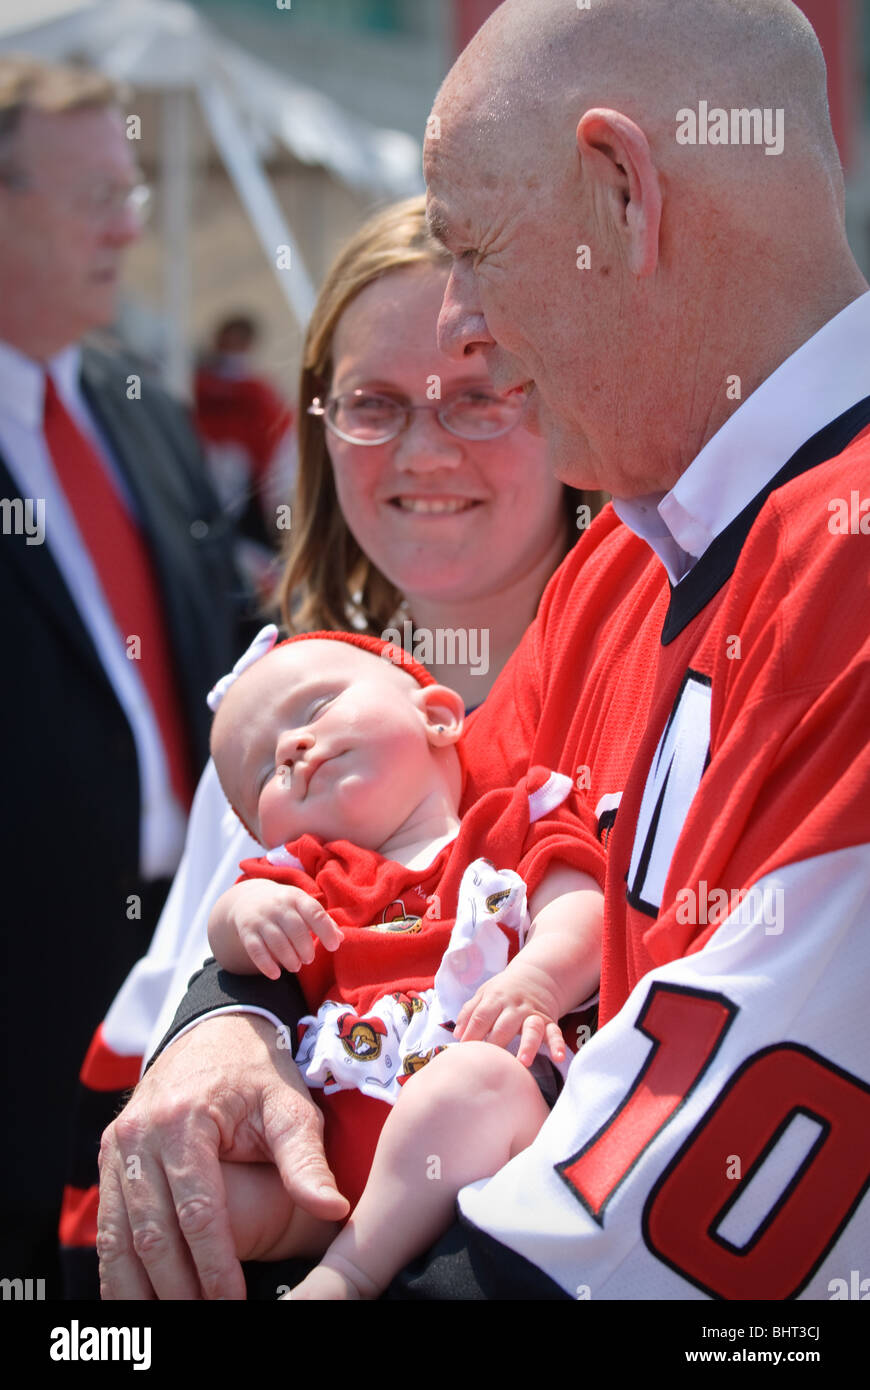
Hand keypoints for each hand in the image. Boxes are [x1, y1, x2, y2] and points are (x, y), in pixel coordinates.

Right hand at [97, 1013, 348, 1299]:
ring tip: (165, 1323)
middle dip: (178, 1287)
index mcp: (184, 1120)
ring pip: (119, 1237)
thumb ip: (306, 1159)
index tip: (232, 1302)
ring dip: (139, 1290)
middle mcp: (140, 1135)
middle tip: (205, 1320)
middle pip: (153, 1232)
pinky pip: (108, 1226)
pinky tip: (139, 1301)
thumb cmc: (259, 1073)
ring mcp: (118, 1147)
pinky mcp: (109, 1159)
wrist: (215, 1030)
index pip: (198, 1210)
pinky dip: (119, 1270)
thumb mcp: (289, 1105)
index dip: (214, 1264)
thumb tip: (333, 1208)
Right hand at [227, 880, 343, 978]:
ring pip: (277, 941)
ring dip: (289, 958)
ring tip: (296, 966)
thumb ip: (323, 921)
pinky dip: (266, 965)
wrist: (248, 898)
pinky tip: (276, 975)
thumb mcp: (303, 906)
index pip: (314, 912)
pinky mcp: (247, 931)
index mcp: (296, 898)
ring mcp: (261, 918)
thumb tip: (341, 938)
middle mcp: (278, 906)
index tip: (334, 947)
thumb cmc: (285, 906)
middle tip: (309, 959)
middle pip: (296, 929)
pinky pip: (256, 950)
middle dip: (305, 948)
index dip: (326, 930)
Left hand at [454, 964, 565, 1066]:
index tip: (463, 1051)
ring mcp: (533, 1014)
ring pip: (531, 1029)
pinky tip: (558, 1057)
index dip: (471, 1033)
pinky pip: (554, 1033)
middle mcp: (515, 1006)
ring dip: (528, 1045)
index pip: (481, 1016)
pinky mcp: (549, 1021)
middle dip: (496, 1043)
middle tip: (488, 1062)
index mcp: (496, 998)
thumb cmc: (504, 990)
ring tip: (523, 1062)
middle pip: (504, 1025)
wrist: (537, 976)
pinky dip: (558, 1045)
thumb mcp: (484, 993)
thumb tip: (457, 1034)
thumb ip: (470, 1012)